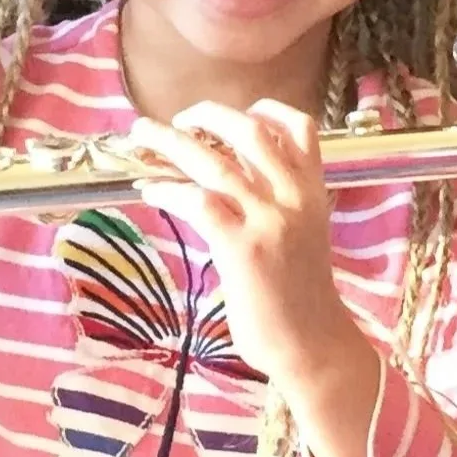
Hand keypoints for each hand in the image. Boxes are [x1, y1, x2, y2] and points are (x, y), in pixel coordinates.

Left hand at [130, 99, 380, 456]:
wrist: (312, 346)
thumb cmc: (300, 298)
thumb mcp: (300, 237)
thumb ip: (274, 205)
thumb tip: (225, 182)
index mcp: (314, 192)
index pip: (301, 127)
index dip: (265, 110)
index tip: (234, 113)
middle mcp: (295, 198)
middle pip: (249, 131)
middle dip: (206, 115)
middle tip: (174, 121)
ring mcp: (270, 222)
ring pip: (215, 162)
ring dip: (170, 142)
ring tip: (142, 136)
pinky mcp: (243, 250)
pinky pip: (198, 202)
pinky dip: (168, 189)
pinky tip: (149, 190)